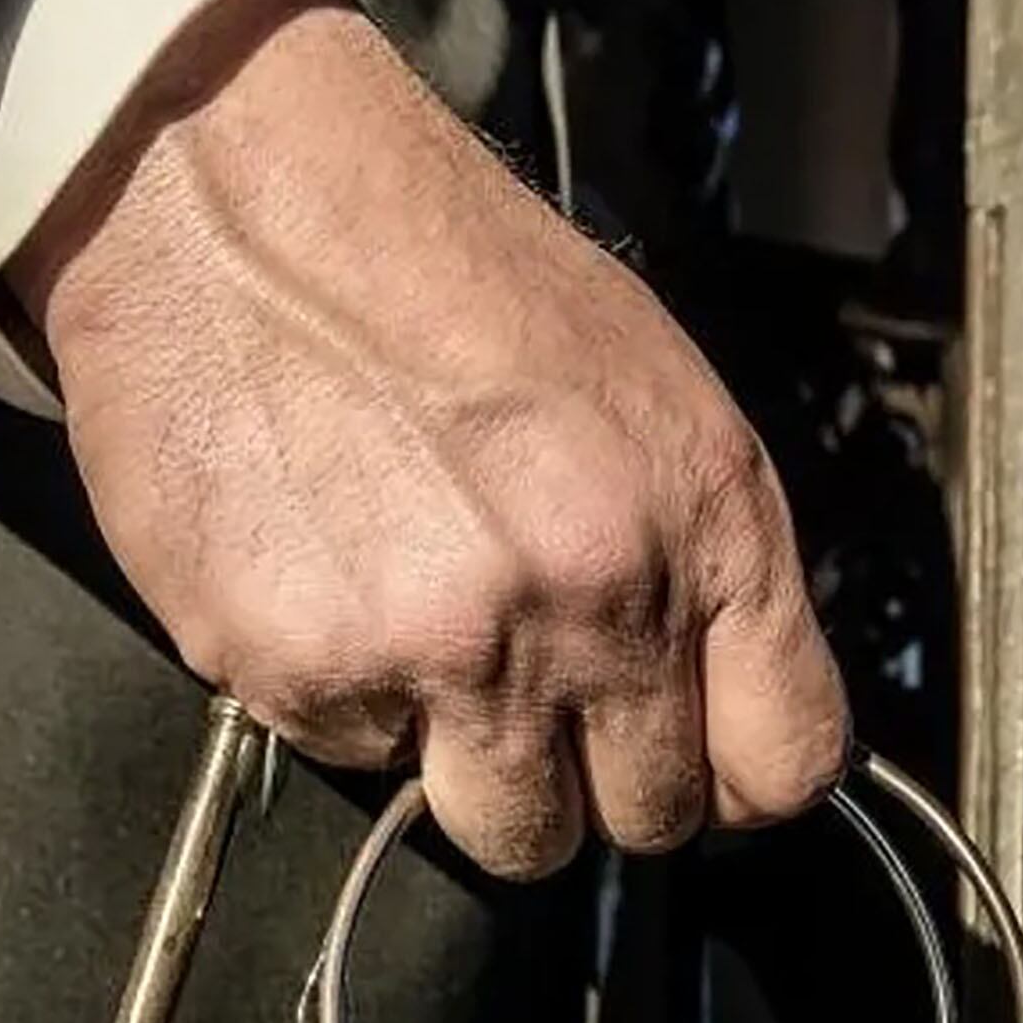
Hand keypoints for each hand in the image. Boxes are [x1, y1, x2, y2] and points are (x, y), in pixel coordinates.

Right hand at [10, 0, 848, 878]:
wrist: (236, 189)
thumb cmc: (442, 271)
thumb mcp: (649, 390)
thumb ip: (704, 565)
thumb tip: (723, 705)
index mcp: (703, 520)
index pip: (786, 759)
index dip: (738, 776)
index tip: (698, 758)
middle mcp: (591, 601)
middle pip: (645, 821)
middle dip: (600, 775)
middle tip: (539, 685)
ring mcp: (448, 651)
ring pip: (510, 832)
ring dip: (481, 770)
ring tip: (435, 642)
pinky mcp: (311, 674)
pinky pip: (362, 761)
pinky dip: (352, 697)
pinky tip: (333, 580)